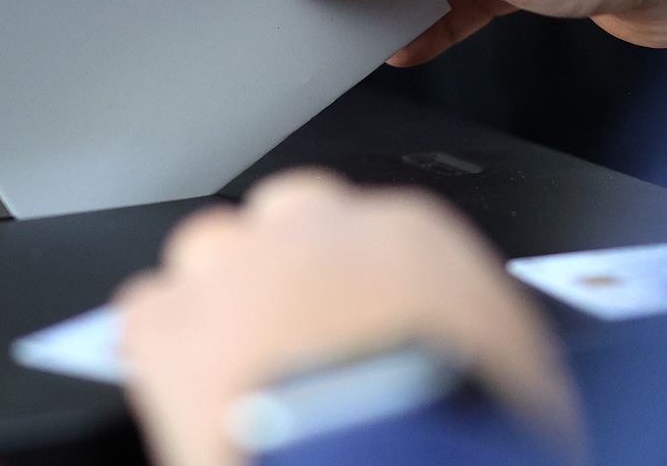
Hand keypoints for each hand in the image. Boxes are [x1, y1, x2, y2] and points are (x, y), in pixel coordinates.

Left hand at [114, 170, 580, 465]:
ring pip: (209, 256)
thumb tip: (485, 359)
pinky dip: (163, 352)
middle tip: (299, 347)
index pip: (373, 232)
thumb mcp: (517, 374)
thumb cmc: (461, 418)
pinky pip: (148, 315)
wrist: (392, 456)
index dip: (359, 289)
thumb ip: (484, 340)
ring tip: (240, 378)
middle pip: (285, 223)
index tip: (360, 328)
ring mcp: (235, 269)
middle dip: (286, 276)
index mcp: (410, 233)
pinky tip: (188, 396)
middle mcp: (317, 228)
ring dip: (220, 308)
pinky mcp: (169, 327)